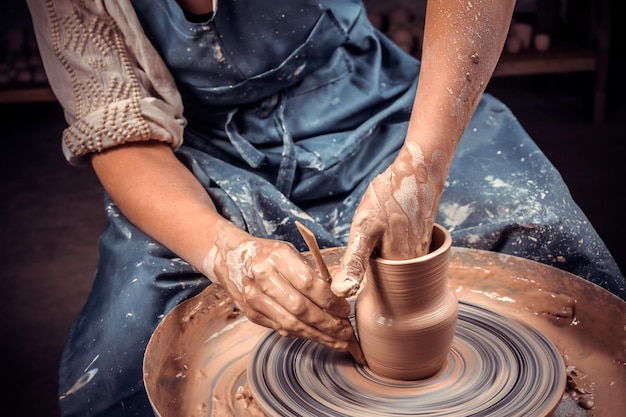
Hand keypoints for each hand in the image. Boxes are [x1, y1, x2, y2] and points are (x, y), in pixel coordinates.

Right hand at [204, 223, 362, 360]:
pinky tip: (317, 337)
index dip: (330, 300)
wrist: (230, 257)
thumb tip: (340, 297)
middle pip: (301, 308)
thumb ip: (313, 272)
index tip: (345, 310)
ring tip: (337, 341)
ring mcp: (253, 297)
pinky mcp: (250, 313)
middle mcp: (262, 276)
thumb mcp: (290, 252)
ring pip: (291, 324)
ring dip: (318, 336)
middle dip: (328, 324)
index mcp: (277, 256)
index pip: (309, 283)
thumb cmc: (268, 254)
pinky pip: (281, 328)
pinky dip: (302, 335)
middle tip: (347, 333)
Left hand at [331, 143, 447, 296]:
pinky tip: (389, 223)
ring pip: (392, 259)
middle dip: (371, 258)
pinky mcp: (423, 239)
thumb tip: (340, 292)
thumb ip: (354, 263)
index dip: (359, 270)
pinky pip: (401, 248)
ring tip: (379, 226)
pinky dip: (391, 239)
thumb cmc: (390, 198)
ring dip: (381, 248)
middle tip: (369, 233)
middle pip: (384, 272)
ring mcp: (421, 251)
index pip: (373, 284)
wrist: (418, 170)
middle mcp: (415, 265)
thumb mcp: (364, 231)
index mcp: (400, 269)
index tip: (357, 251)